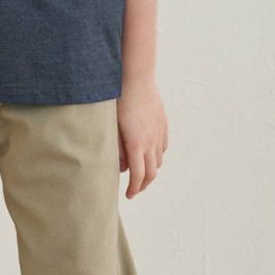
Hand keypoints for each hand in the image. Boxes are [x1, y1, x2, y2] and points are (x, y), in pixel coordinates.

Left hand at [117, 77, 168, 198]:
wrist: (135, 79)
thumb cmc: (117, 101)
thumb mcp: (111, 127)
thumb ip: (117, 149)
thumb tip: (121, 167)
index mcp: (136, 145)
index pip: (138, 176)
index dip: (134, 189)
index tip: (128, 195)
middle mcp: (150, 142)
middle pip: (151, 173)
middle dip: (143, 185)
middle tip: (134, 189)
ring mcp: (159, 133)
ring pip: (159, 160)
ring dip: (150, 170)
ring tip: (140, 172)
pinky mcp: (163, 124)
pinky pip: (163, 146)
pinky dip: (157, 155)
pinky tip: (149, 153)